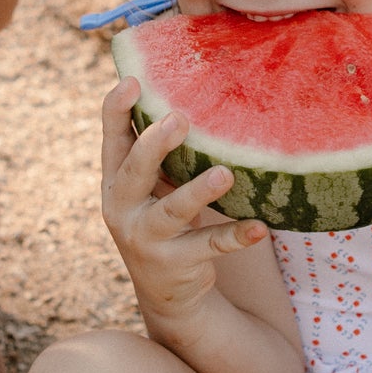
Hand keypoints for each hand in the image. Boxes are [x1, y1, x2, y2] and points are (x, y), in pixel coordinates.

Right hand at [101, 76, 266, 332]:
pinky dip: (235, 236)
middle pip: (134, 171)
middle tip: (179, 118)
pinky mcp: (175, 264)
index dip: (116, 110)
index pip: (112, 140)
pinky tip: (259, 228)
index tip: (133, 80)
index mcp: (115, 181)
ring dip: (197, 192)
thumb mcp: (154, 186)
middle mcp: (122, 208)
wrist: (167, 291)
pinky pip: (210, 246)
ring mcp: (146, 239)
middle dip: (154, 145)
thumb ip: (160, 151)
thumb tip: (190, 90)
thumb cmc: (164, 217)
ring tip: (224, 175)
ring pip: (171, 211)